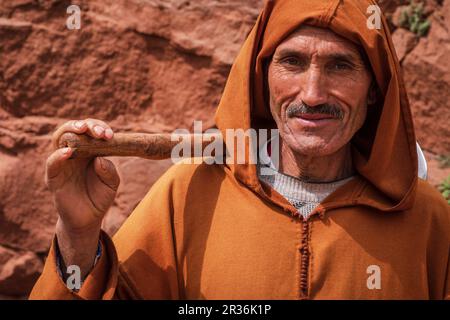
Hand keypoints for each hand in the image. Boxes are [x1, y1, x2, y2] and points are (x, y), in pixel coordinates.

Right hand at [46, 119, 119, 272]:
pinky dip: (58, 155)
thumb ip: (109, 171)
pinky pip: (52, 163)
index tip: (109, 134)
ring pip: (59, 139)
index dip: (99, 128)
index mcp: (89, 151)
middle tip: (98, 131)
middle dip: (85, 125)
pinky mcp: (53, 177)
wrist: (88, 218)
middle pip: (73, 130)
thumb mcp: (111, 184)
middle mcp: (74, 153)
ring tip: (82, 129)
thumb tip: (99, 160)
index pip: (90, 131)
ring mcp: (62, 163)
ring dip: (70, 131)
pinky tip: (69, 152)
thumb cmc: (100, 197)